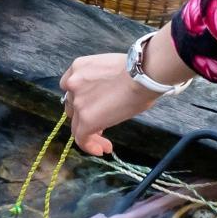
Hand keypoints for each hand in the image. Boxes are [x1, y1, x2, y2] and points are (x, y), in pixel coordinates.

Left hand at [60, 25, 195, 155]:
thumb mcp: (110, 70)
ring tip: (104, 144)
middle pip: (73, 107)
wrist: (144, 74)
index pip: (72, 89)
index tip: (94, 109)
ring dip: (90, 135)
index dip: (81, 102)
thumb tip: (108, 99)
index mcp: (78, 67)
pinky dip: (89, 146)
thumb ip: (100, 84)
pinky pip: (81, 138)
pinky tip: (101, 150)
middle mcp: (73, 84)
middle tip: (101, 127)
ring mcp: (78, 102)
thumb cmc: (138, 70)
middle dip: (85, 118)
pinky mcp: (87, 119)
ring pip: (77, 125)